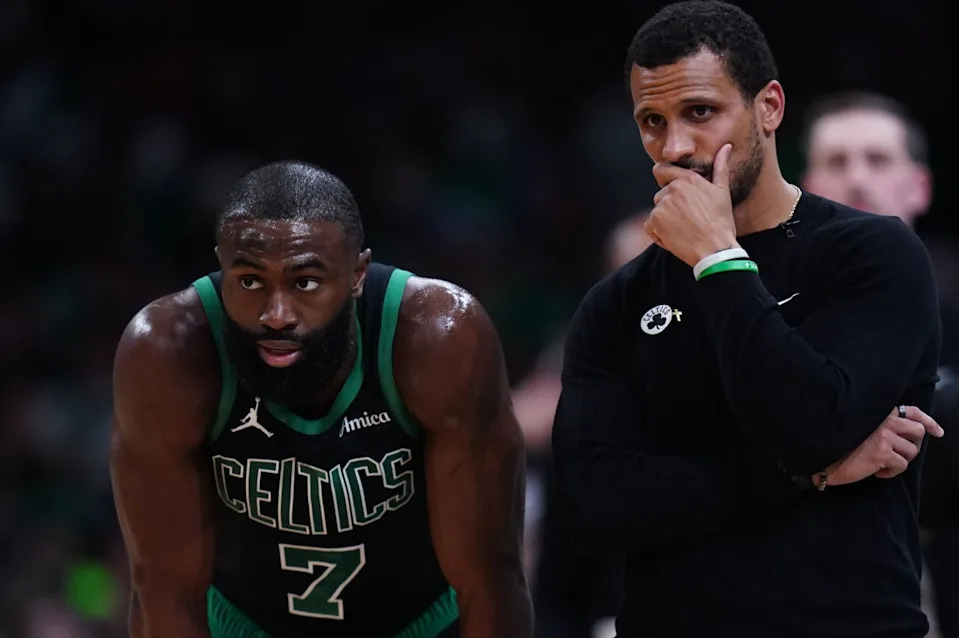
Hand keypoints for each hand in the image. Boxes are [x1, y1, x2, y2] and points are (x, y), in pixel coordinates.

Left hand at [644, 144, 738, 266]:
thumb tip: (726, 146)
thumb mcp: (723, 192)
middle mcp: (673, 189)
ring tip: (684, 229)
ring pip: (656, 211)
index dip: (664, 181)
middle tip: (688, 219)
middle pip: (660, 194)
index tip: (674, 194)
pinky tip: (676, 238)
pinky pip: (649, 226)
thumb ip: (721, 167)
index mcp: (688, 179)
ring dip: (665, 221)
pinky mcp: (655, 221)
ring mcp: (662, 205)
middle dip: (669, 206)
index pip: (661, 170)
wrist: (715, 250)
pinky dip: (658, 234)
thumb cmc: (721, 222)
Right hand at [820, 405, 943, 486]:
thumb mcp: (862, 428)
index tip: (938, 431)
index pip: (912, 411)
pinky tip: (877, 471)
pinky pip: (902, 465)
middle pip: (918, 431)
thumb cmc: (840, 444)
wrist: (824, 457)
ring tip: (884, 464)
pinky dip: (892, 472)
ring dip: (901, 460)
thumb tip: (904, 435)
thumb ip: (881, 425)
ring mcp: (884, 435)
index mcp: (879, 412)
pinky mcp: (882, 452)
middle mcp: (884, 420)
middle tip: (901, 454)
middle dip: (914, 445)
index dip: (929, 421)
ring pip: (912, 450)